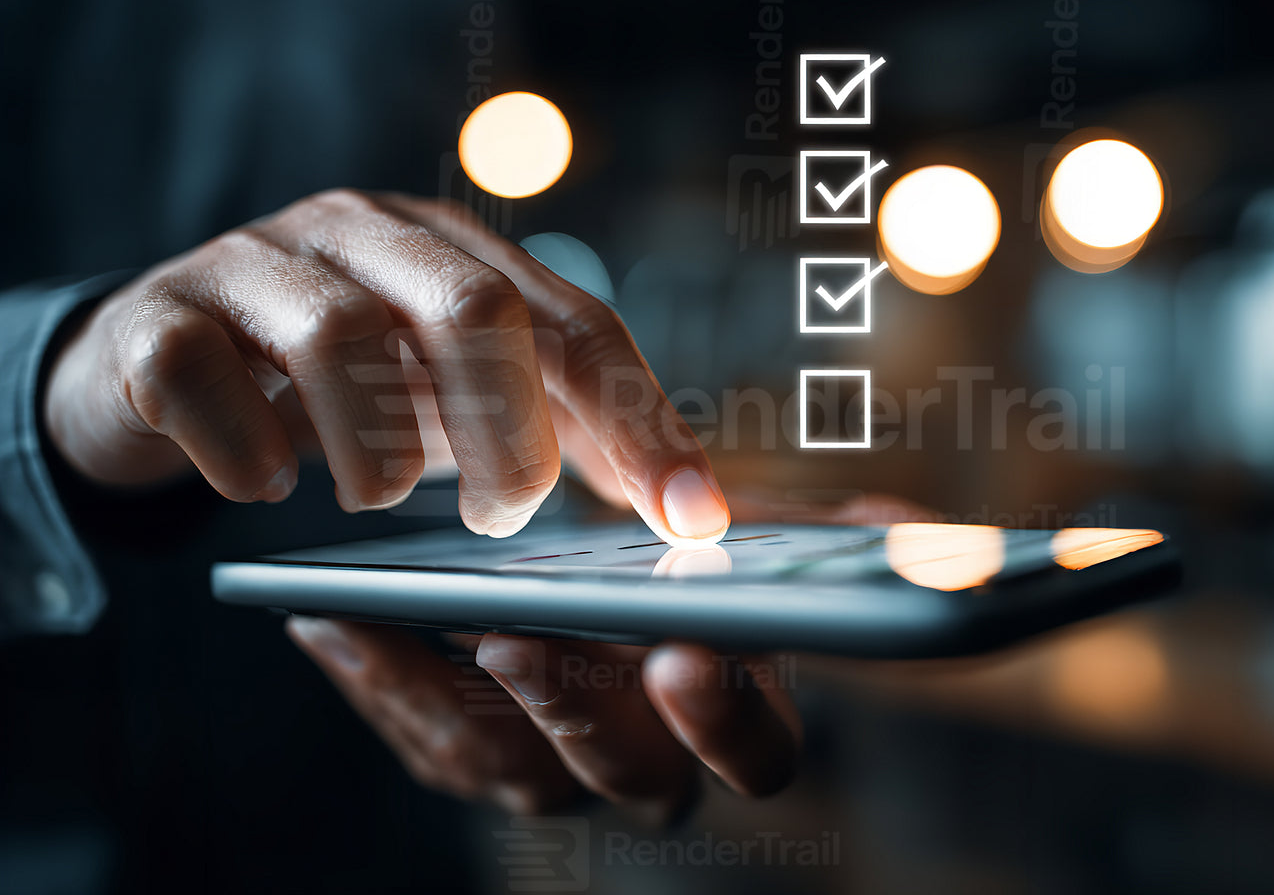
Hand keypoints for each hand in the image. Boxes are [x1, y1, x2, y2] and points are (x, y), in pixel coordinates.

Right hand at [43, 189, 728, 543]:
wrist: (165, 358)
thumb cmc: (343, 382)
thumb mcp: (459, 395)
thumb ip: (560, 426)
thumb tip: (680, 502)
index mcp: (458, 251)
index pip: (577, 325)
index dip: (642, 421)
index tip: (694, 517)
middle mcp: (367, 235)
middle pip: (475, 309)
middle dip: (512, 433)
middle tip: (504, 517)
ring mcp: (257, 265)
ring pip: (340, 337)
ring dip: (377, 452)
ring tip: (376, 498)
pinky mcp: (159, 318)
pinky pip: (200, 374)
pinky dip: (245, 449)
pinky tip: (265, 488)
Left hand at [283, 495, 934, 815]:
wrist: (589, 575)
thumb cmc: (682, 557)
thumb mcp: (755, 536)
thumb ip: (828, 541)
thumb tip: (911, 534)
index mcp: (733, 716)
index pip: (759, 759)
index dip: (730, 720)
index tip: (689, 652)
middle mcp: (647, 761)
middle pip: (626, 772)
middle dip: (578, 709)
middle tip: (528, 635)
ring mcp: (552, 767)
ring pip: (511, 765)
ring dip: (463, 698)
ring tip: (414, 621)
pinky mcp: (467, 749)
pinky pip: (421, 735)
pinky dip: (376, 677)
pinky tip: (329, 616)